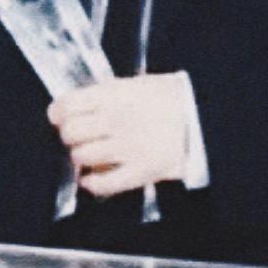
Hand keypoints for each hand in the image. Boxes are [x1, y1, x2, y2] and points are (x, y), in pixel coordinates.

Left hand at [47, 74, 189, 197]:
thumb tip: (80, 104)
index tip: (59, 115)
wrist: (209, 118)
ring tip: (90, 153)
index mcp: (115, 95)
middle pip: (70, 133)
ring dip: (81, 157)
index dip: (58, 112)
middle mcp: (116, 120)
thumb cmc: (175, 98)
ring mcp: (128, 148)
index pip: (68, 104)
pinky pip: (103, 184)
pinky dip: (93, 183)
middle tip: (78, 135)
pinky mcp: (141, 172)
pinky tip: (93, 178)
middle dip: (70, 135)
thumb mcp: (139, 84)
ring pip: (81, 157)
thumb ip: (108, 94)